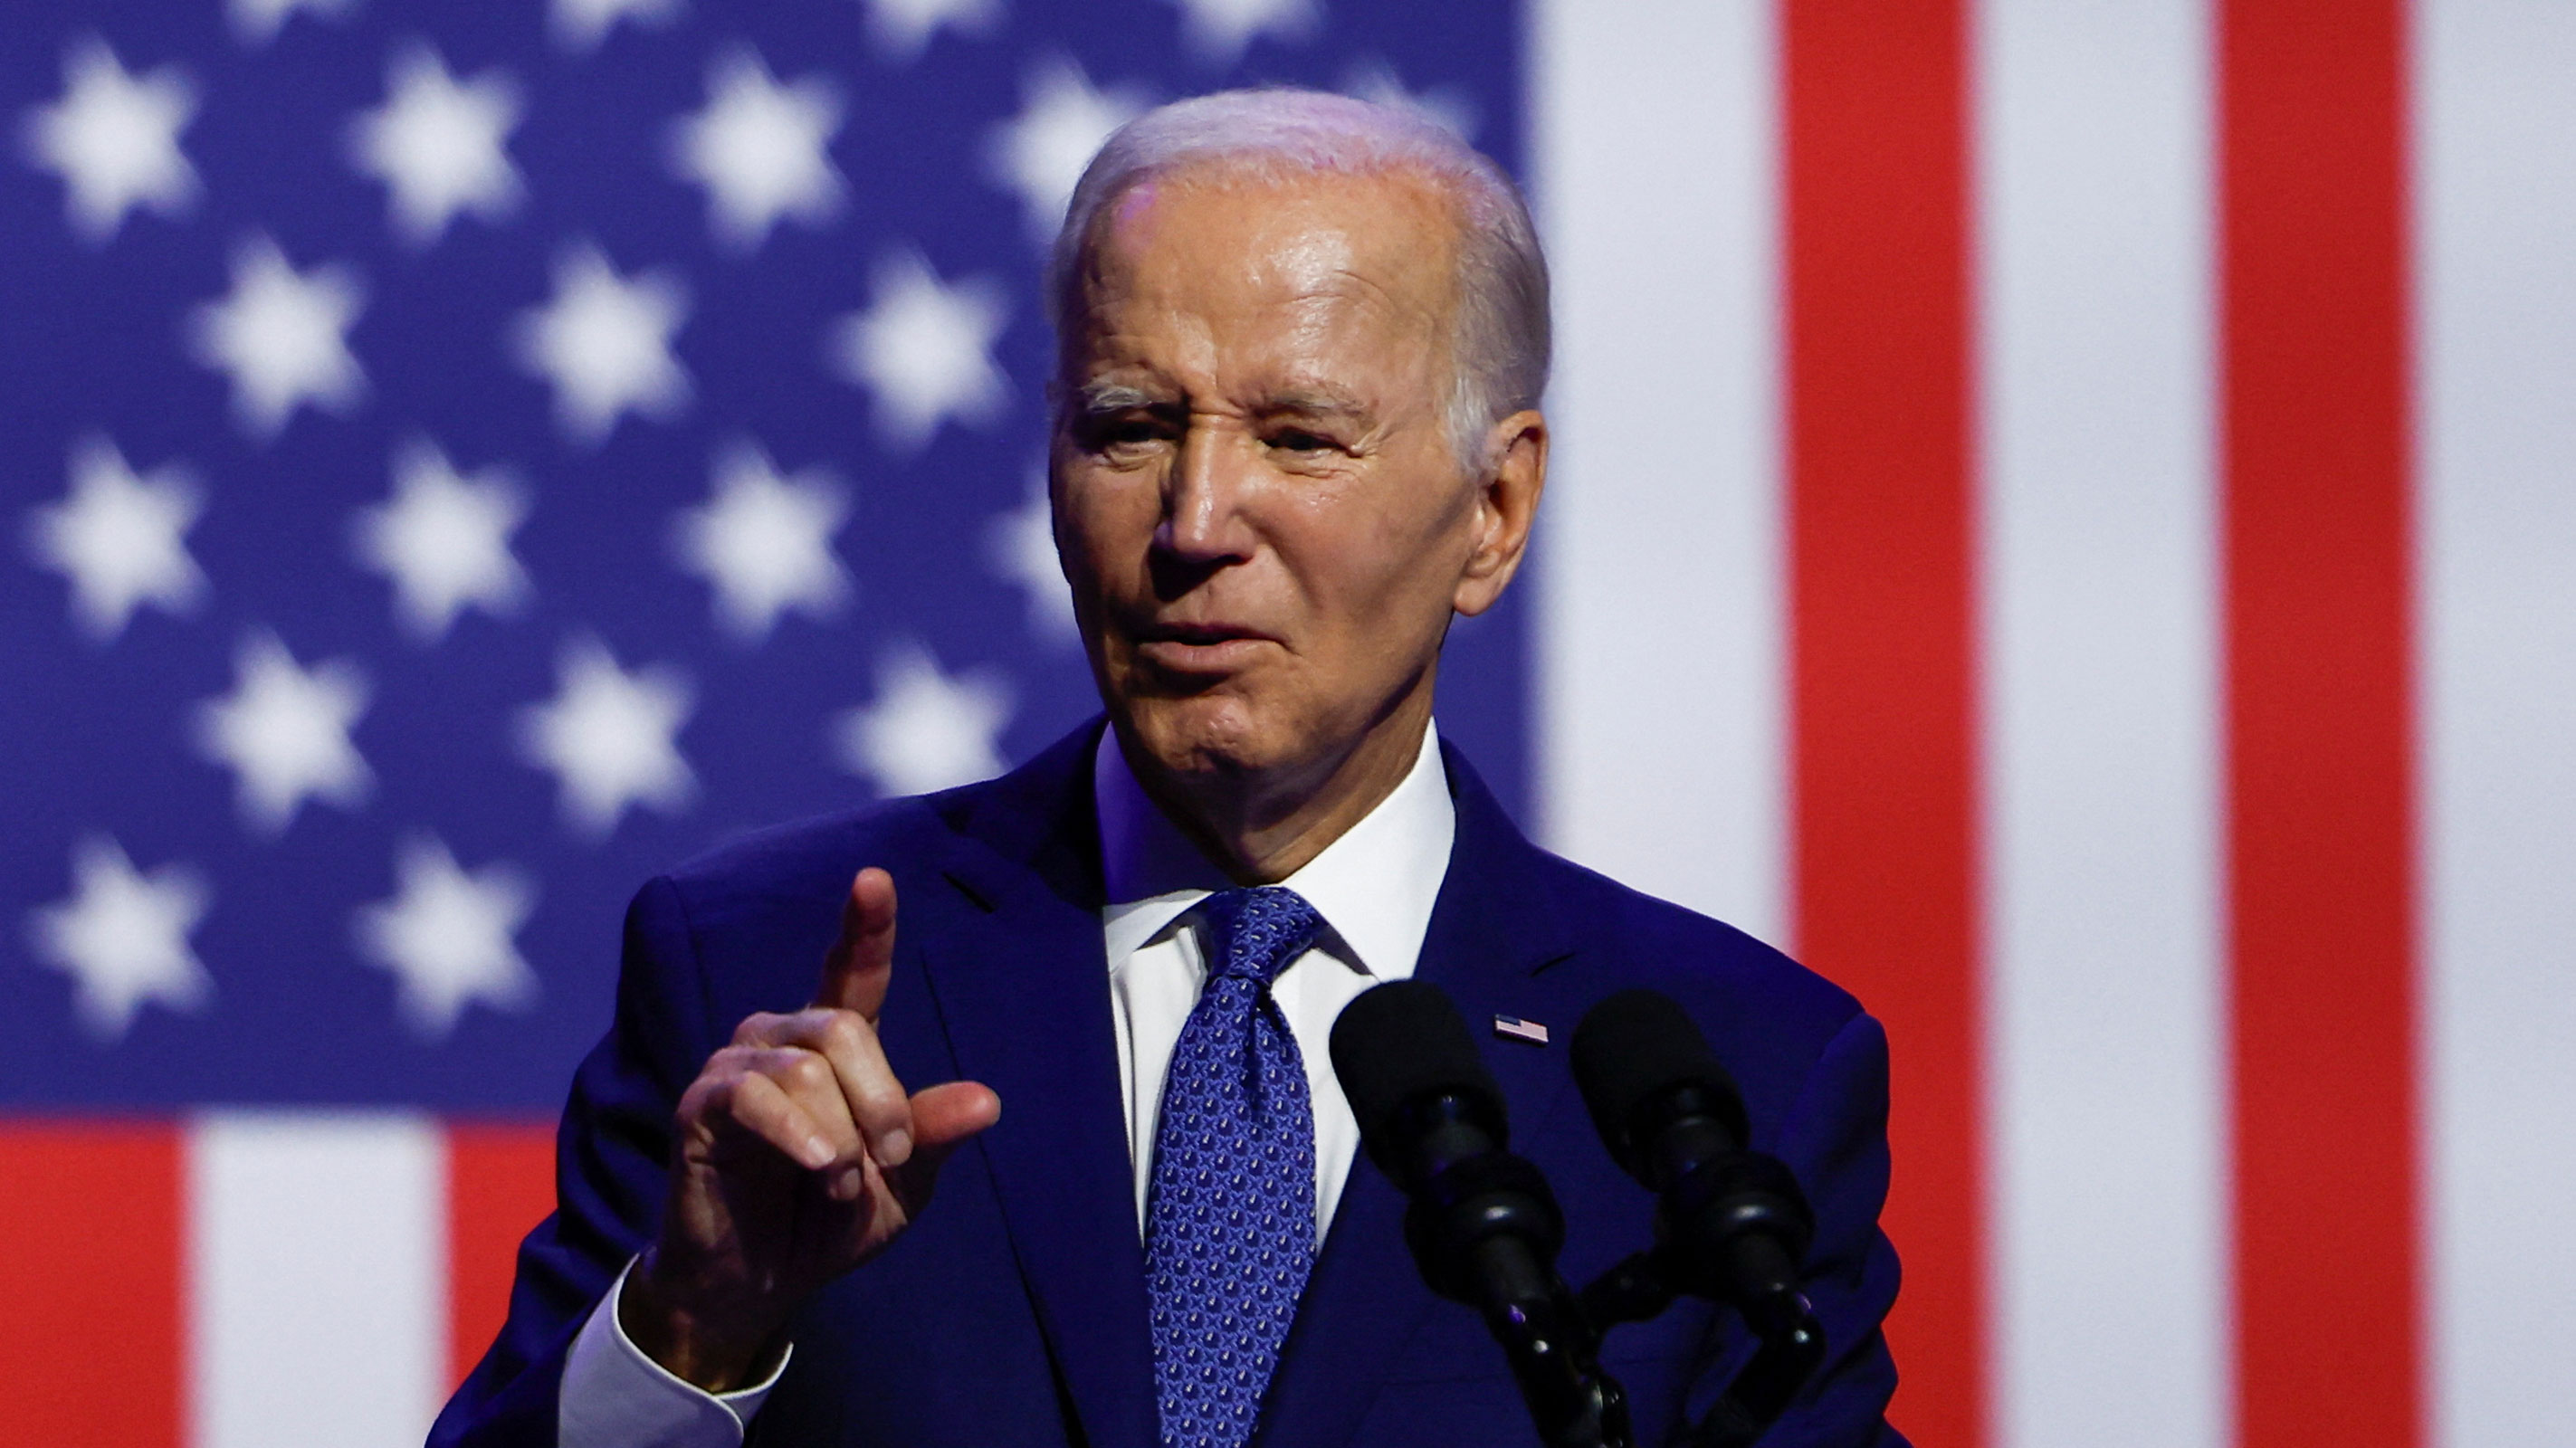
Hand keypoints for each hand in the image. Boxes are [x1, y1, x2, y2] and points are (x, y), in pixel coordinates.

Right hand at [622, 868, 1001, 1389]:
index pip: (851, 972)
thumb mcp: (903, 1184)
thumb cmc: (828, 1220)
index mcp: (833, 1046)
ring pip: (805, 1067)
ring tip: (841, 1183)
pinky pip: (755, 1094)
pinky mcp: (701, 1104)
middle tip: (891, 1159)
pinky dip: (801, 1134)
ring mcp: (736, 1065)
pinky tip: (820, 1167)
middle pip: (844, 1029)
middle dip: (882, 1100)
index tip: (874, 880)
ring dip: (840, 1135)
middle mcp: (781, 1038)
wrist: (759, 1283)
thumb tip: (987, 1101)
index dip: (865, 925)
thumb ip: (934, 1135)